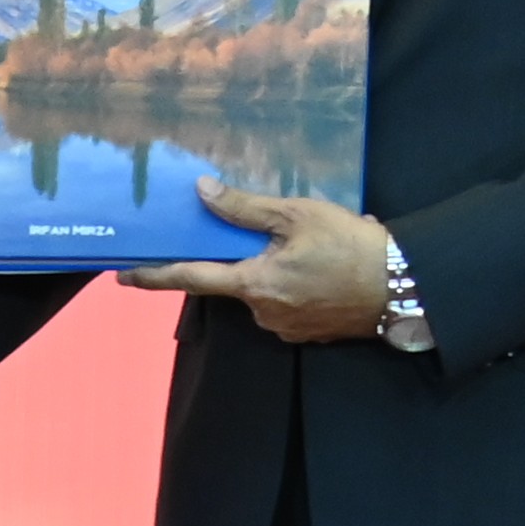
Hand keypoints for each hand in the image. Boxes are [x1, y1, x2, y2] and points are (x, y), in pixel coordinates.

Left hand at [135, 188, 396, 345]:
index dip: (155, 276)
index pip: (192, 278)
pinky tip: (326, 265)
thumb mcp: (296, 215)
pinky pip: (289, 301)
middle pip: (235, 280)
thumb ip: (245, 208)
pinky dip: (299, 282)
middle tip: (285, 234)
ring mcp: (285, 327)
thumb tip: (203, 193)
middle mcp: (262, 313)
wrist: (402, 287)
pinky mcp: (307, 333)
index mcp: (254, 284)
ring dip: (280, 267)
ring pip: (265, 289)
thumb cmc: (350, 247)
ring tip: (318, 246)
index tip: (122, 275)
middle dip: (250, 256)